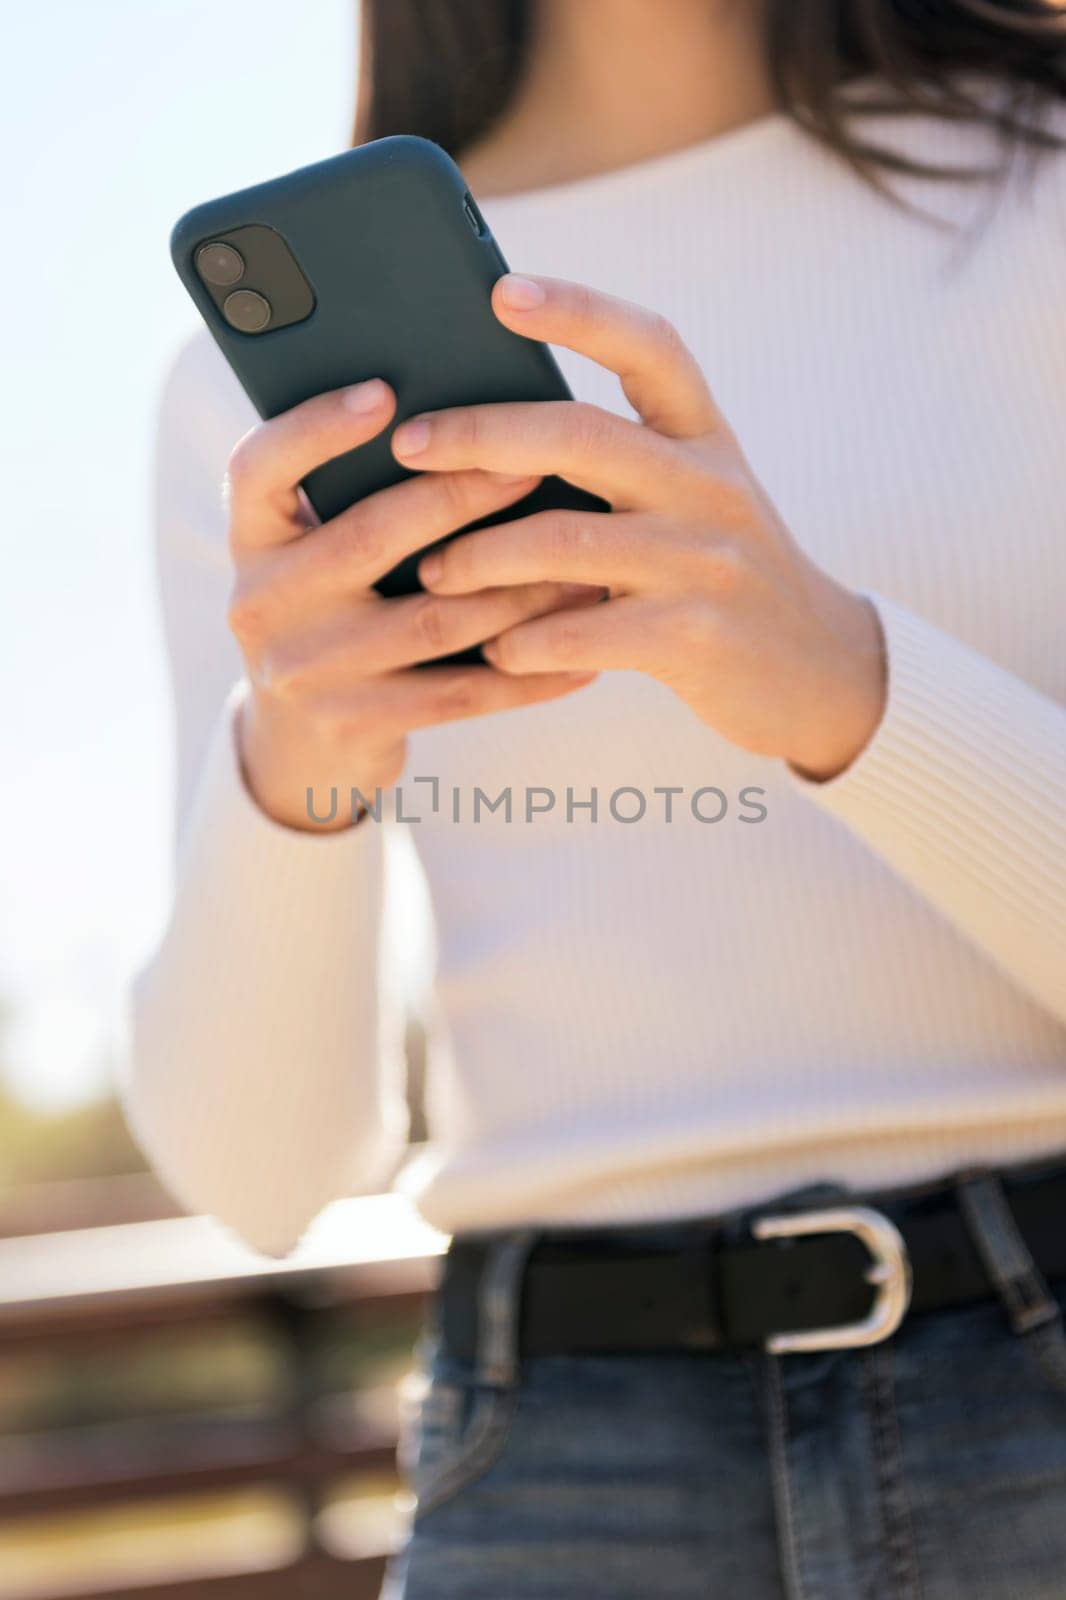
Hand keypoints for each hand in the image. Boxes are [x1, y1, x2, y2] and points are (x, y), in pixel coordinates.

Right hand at [225, 378, 598, 829]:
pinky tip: (581, 657)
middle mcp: (262, 603)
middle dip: (461, 497)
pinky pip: (458, 694)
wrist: (302, 747)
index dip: (316, 428)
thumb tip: (473, 423)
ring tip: (585, 567)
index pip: (259, 468)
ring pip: (430, 621)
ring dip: (518, 592)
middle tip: (537, 465)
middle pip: (368, 538)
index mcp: (252, 539)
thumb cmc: (335, 615)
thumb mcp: (315, 554)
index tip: (385, 393)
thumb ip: (356, 497)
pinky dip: (527, 676)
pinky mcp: (353, 723)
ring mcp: (305, 671)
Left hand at [393, 276, 885, 780]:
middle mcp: (711, 486)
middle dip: (479, 435)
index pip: (648, 345)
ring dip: (480, 557)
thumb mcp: (694, 499)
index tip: (499, 291)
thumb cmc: (721, 575)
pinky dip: (523, 641)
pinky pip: (580, 632)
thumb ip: (620, 463)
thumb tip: (486, 435)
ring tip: (432, 571)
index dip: (576, 310)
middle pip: (579, 436)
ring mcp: (705, 562)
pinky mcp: (693, 637)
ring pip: (564, 541)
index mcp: (707, 437)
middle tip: (408, 444)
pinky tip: (494, 649)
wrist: (819, 669)